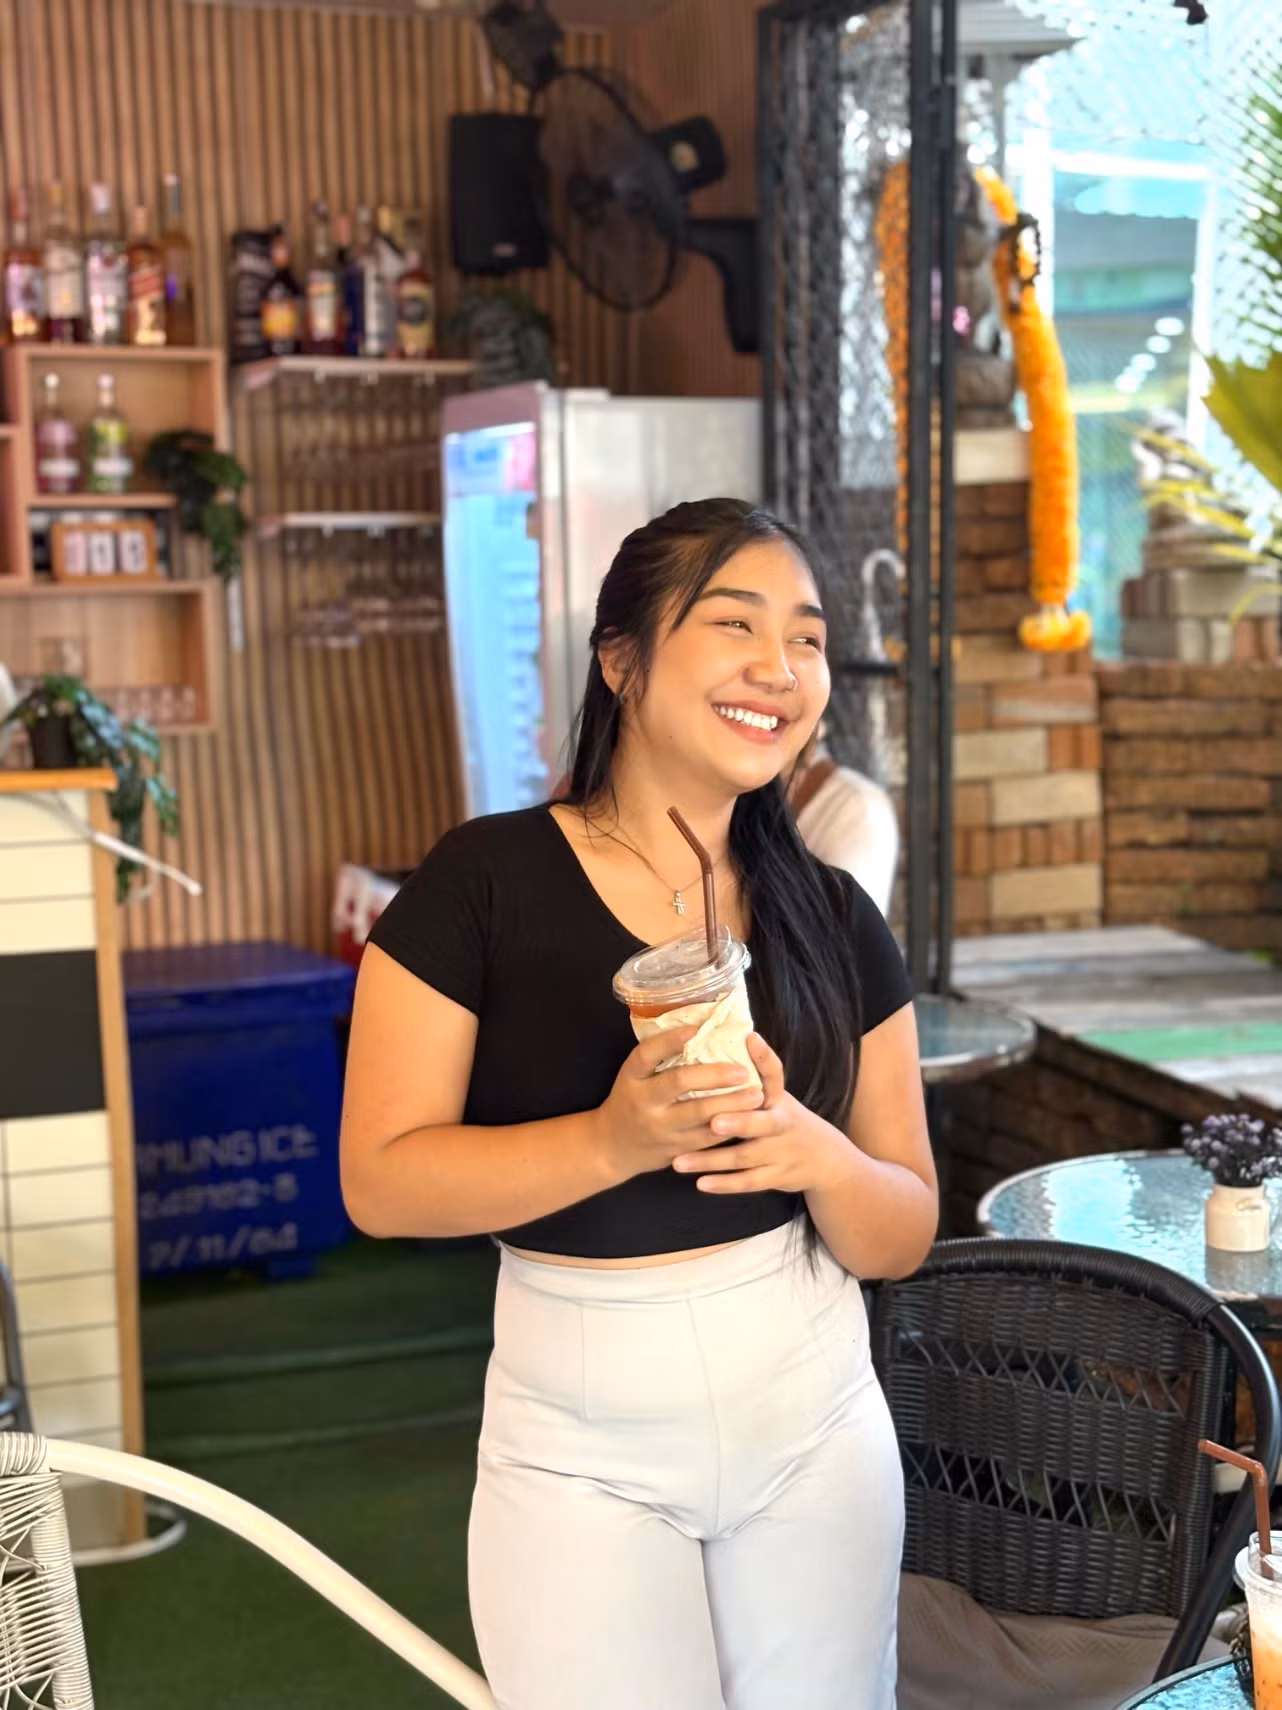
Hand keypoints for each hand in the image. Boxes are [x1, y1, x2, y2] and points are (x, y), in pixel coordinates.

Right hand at [592, 1026, 766, 1180]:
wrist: (612, 1147)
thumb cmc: (631, 1101)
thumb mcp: (634, 1077)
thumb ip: (659, 1060)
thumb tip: (700, 1030)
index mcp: (631, 1077)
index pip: (646, 1054)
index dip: (669, 1041)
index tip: (695, 1029)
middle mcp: (643, 1101)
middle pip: (678, 1083)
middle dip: (714, 1076)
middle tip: (743, 1070)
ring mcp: (659, 1127)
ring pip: (698, 1114)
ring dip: (731, 1104)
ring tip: (756, 1095)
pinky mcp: (675, 1149)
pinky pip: (706, 1138)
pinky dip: (729, 1126)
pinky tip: (748, 1116)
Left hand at [671, 1033, 852, 1194]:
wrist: (824, 1159)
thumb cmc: (785, 1120)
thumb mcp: (777, 1098)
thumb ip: (754, 1078)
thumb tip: (727, 1040)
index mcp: (779, 1099)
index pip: (775, 1074)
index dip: (764, 1057)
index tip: (750, 1038)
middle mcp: (782, 1123)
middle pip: (762, 1123)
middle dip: (739, 1122)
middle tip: (713, 1121)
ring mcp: (779, 1152)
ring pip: (744, 1157)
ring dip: (711, 1159)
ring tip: (678, 1161)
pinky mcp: (775, 1176)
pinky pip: (748, 1182)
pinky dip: (724, 1184)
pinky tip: (700, 1183)